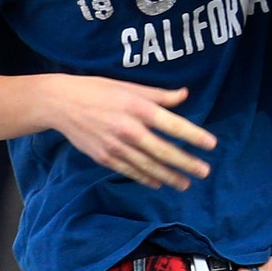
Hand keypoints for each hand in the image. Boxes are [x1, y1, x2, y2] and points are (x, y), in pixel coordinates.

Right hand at [47, 76, 214, 189]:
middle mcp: (129, 129)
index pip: (172, 124)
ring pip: (148, 166)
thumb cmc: (98, 90)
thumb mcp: (129, 87)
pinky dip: (145, 178)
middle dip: (186, 163)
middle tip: (204, 171)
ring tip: (186, 183)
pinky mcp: (104, 157)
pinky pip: (130, 171)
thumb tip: (184, 95)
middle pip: (164, 150)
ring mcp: (116, 146)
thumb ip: (158, 95)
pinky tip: (159, 183)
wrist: (61, 103)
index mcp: (137, 107)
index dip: (193, 135)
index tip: (211, 144)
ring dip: (169, 176)